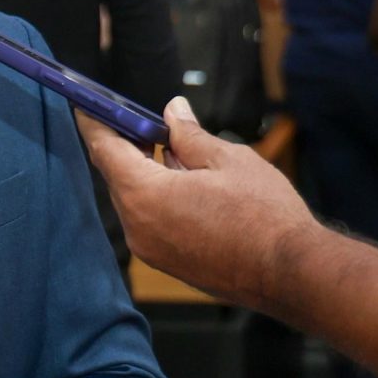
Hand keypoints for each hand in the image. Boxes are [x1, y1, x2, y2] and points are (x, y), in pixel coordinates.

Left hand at [80, 96, 317, 306]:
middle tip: (141, 119)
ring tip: (172, 148)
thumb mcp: (228, 159)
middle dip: (126, 145)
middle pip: (117, 176)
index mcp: (146, 195)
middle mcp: (138, 228)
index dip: (95, 122)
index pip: (104, 149)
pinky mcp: (168, 264)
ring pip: (135, 199)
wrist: (290, 273)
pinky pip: (149, 221)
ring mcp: (151, 251)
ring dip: (145, 172)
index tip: (86, 104)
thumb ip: (190, 135)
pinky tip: (184, 183)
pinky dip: (157, 197)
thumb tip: (173, 112)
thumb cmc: (264, 216)